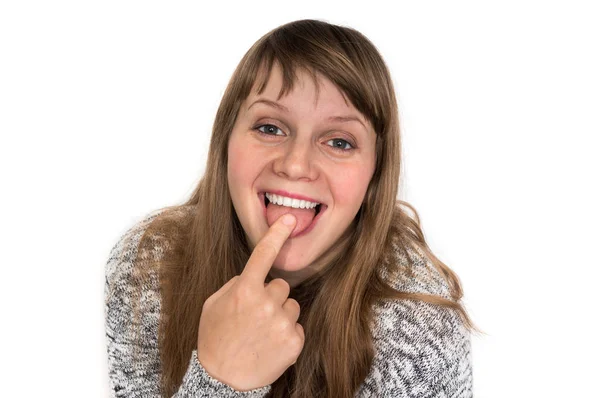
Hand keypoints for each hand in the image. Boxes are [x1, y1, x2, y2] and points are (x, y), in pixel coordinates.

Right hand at [196, 214, 304, 390]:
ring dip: (280, 315)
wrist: (222, 381)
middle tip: (256, 316)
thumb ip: (236, 284)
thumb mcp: (213, 305)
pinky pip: (297, 327)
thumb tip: (254, 275)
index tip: (290, 221)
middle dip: (271, 296)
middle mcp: (266, 303)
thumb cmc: (215, 339)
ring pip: (291, 305)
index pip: (264, 254)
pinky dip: (287, 334)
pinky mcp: (294, 342)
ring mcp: (282, 323)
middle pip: (281, 286)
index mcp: (244, 290)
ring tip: (262, 333)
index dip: (277, 234)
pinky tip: (270, 344)